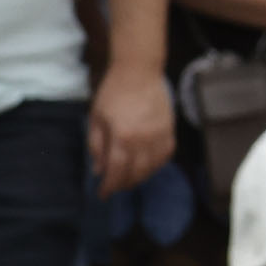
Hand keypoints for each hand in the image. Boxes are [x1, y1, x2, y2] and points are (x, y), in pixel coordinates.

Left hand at [89, 63, 175, 191]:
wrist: (139, 71)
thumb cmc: (113, 92)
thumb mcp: (96, 118)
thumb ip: (96, 146)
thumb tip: (99, 170)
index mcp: (122, 137)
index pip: (116, 171)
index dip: (109, 186)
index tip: (103, 194)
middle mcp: (143, 140)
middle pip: (135, 173)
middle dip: (123, 184)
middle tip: (115, 187)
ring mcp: (159, 135)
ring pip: (152, 168)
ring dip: (140, 177)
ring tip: (129, 178)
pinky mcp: (169, 130)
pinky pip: (166, 155)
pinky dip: (156, 165)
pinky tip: (147, 165)